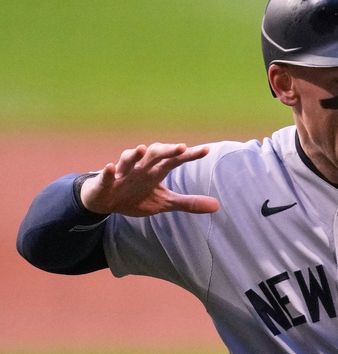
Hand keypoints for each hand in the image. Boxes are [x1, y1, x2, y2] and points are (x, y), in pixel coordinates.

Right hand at [80, 143, 219, 215]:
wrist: (106, 202)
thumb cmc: (137, 197)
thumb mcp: (164, 202)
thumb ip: (188, 203)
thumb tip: (217, 206)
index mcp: (156, 171)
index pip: (175, 160)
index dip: (189, 155)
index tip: (206, 150)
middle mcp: (141, 167)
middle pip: (155, 154)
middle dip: (167, 150)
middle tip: (181, 147)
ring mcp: (122, 173)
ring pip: (128, 160)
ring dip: (134, 155)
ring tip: (142, 149)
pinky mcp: (105, 182)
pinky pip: (105, 176)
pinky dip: (108, 172)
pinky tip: (110, 168)